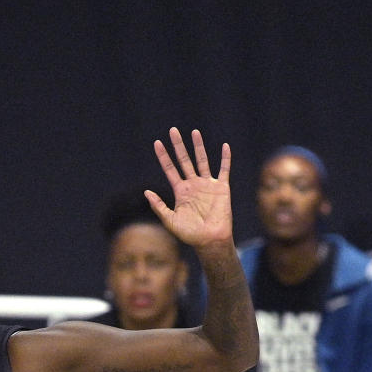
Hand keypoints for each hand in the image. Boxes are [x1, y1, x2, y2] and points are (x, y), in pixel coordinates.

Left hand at [146, 127, 234, 252]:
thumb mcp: (170, 221)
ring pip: (202, 160)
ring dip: (198, 146)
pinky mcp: (221, 187)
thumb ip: (158, 206)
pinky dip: (225, 158)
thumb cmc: (190, 234)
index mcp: (181, 192)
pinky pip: (223, 170)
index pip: (170, 169)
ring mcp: (207, 185)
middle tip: (173, 130)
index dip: (164, 157)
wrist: (210, 241)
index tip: (157, 143)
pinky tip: (225, 146)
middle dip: (178, 146)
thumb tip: (146, 192)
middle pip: (184, 160)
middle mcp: (193, 185)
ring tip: (194, 132)